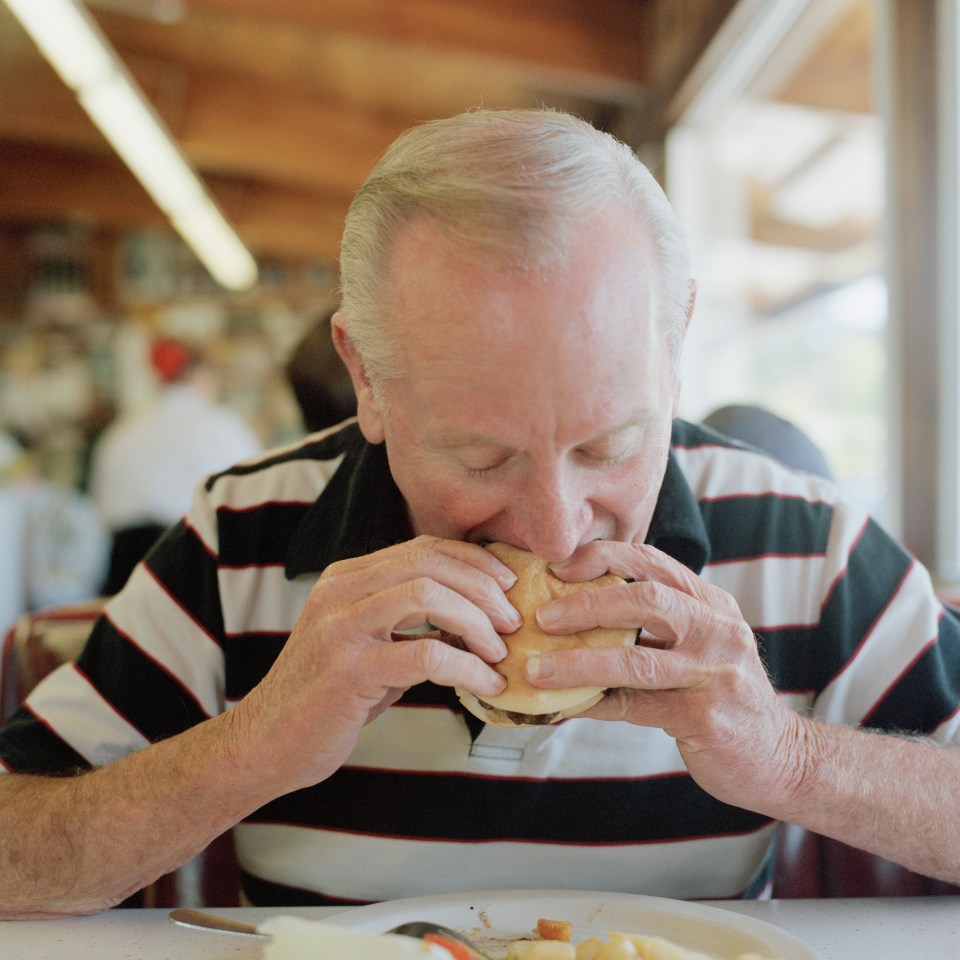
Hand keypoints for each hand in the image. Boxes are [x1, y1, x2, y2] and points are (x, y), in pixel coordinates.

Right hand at [232, 536, 514, 790]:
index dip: (473, 561)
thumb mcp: (365, 643)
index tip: (507, 586)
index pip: (423, 548)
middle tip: (512, 622)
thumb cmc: (326, 698)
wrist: (265, 745)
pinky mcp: (348, 670)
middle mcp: (339, 591)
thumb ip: (405, 620)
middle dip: (483, 588)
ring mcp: (340, 628)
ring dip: (477, 622)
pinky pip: (425, 653)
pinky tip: (486, 685)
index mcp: (346, 578)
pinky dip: (468, 667)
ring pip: (428, 596)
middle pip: (429, 563)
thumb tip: (475, 612)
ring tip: (501, 651)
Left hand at [524, 541, 807, 813]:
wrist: (781, 758)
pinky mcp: (705, 717)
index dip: (601, 558)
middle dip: (585, 604)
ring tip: (537, 669)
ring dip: (577, 662)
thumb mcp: (702, 645)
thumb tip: (577, 611)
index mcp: (712, 603)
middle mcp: (717, 629)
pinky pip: (635, 706)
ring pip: (635, 658)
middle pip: (644, 598)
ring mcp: (714, 672)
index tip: (557, 568)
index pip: (651, 561)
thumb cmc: (724, 696)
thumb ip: (658, 624)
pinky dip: (594, 704)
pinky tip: (564, 706)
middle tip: (542, 617)